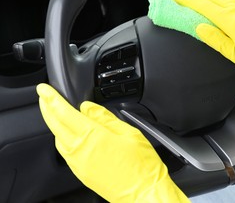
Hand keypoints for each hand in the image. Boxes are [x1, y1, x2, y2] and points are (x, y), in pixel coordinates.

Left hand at [37, 83, 188, 202]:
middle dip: (46, 108)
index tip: (44, 89)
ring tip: (56, 113)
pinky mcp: (80, 172)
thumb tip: (88, 107)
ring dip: (53, 123)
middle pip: (54, 125)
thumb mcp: (128, 132)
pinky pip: (65, 151)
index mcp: (92, 137)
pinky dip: (62, 138)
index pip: (64, 113)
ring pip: (58, 138)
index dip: (51, 98)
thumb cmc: (141, 165)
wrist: (143, 192)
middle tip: (43, 97)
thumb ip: (105, 117)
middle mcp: (80, 150)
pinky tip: (69, 134)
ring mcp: (78, 163)